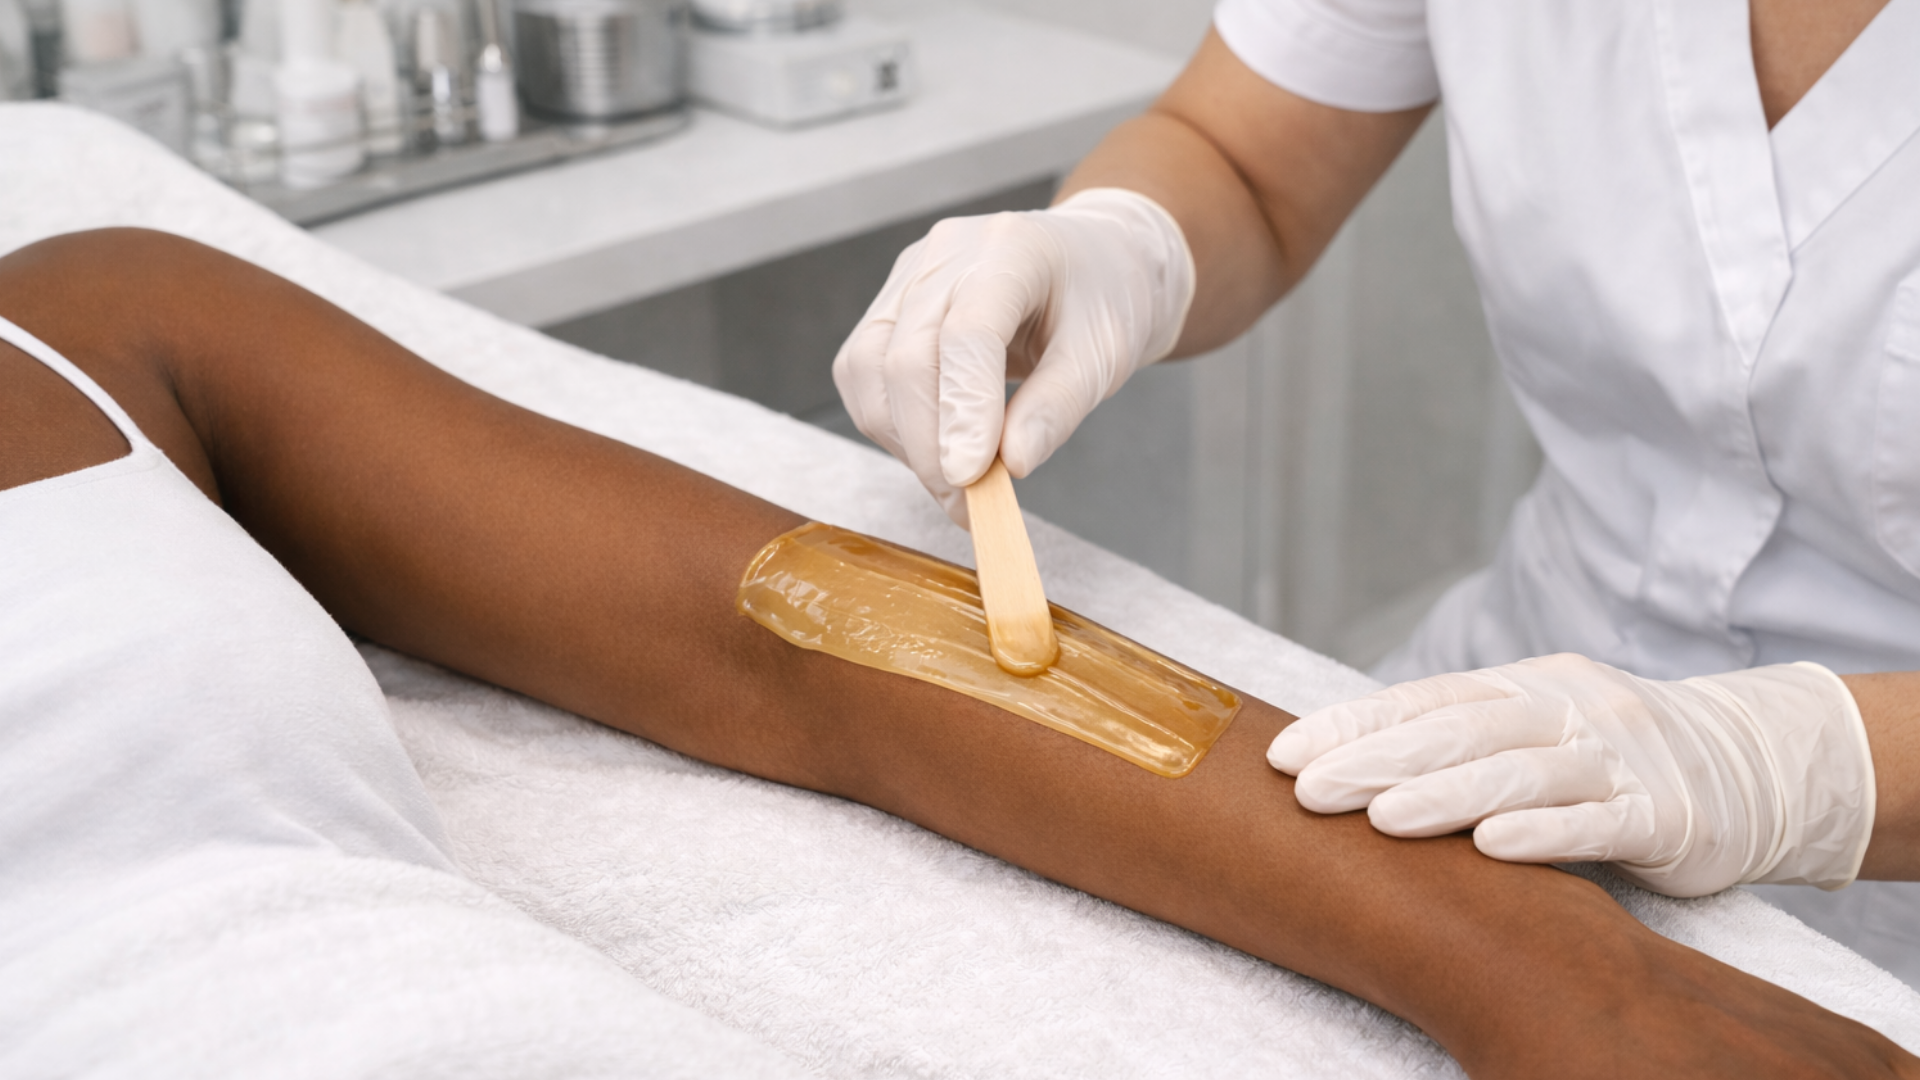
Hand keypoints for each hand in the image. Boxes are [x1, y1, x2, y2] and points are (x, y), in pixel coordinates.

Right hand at [831, 188, 1193, 525]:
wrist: (1092, 264)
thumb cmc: (1102, 302)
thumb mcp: (1104, 357)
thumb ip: (1056, 408)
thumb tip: (1011, 465)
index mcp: (1012, 249)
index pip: (967, 335)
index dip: (963, 412)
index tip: (969, 479)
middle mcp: (947, 253)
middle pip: (906, 357)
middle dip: (929, 446)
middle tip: (969, 507)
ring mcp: (908, 275)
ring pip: (868, 369)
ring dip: (904, 441)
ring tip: (957, 479)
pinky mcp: (887, 305)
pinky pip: (861, 373)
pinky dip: (890, 424)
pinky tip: (934, 445)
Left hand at [1267, 654, 1875, 896]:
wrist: (1750, 761)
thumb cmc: (1608, 754)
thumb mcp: (1533, 729)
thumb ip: (1458, 742)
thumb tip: (1339, 763)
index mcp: (1520, 687)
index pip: (1420, 700)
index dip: (1351, 724)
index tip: (1280, 754)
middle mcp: (1563, 709)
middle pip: (1457, 732)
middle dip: (1376, 760)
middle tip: (1308, 789)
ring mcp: (1617, 757)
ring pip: (1519, 773)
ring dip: (1445, 795)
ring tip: (1380, 818)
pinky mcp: (1667, 813)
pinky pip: (1599, 821)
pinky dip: (1545, 832)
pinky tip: (1495, 846)